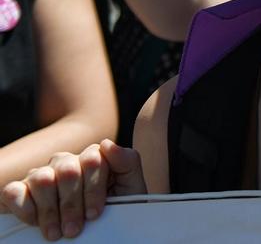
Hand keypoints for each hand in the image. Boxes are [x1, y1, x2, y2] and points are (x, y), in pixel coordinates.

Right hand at [1, 141, 144, 240]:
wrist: (92, 232)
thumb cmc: (111, 209)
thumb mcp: (129, 189)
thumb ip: (127, 163)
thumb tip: (107, 143)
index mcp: (93, 157)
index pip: (93, 160)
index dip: (94, 189)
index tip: (95, 215)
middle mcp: (66, 162)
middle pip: (67, 171)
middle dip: (72, 204)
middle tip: (73, 230)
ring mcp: (41, 174)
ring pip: (42, 178)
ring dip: (49, 211)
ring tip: (56, 234)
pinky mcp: (18, 190)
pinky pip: (15, 191)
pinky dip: (24, 208)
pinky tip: (35, 222)